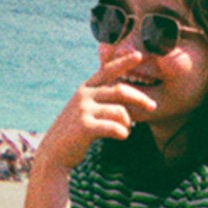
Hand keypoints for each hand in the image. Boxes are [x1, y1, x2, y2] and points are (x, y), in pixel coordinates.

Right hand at [38, 52, 157, 171]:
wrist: (54, 152)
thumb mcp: (86, 108)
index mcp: (86, 88)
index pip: (107, 70)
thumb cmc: (76, 130)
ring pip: (120, 111)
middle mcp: (84, 95)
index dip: (123, 62)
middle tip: (153, 106)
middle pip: (120, 90)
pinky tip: (122, 136)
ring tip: (126, 129)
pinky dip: (122, 132)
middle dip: (140, 98)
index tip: (139, 55)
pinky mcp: (84, 126)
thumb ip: (102, 98)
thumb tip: (131, 96)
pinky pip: (113, 127)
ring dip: (128, 122)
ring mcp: (83, 110)